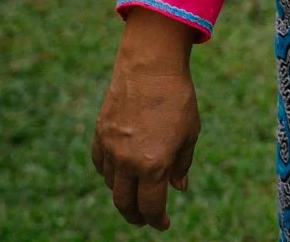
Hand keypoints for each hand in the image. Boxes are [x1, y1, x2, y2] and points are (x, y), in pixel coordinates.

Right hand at [93, 10, 202, 228]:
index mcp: (153, 165)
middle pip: (125, 202)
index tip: (162, 224)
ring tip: (134, 193)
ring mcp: (110, 148)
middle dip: (135, 215)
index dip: (156, 220)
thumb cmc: (177, 98)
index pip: (150, 206)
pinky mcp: (100, 134)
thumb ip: (181, 164)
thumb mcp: (190, 133)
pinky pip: (99, 164)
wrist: (151, 66)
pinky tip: (118, 173)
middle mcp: (127, 162)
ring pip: (110, 184)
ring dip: (122, 193)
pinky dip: (108, 173)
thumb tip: (177, 187)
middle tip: (144, 219)